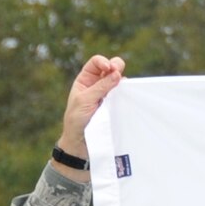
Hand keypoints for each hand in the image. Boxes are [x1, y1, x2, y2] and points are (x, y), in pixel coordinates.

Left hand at [53, 54, 126, 174]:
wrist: (81, 143)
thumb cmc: (77, 121)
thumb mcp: (85, 100)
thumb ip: (101, 87)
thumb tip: (117, 73)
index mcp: (85, 80)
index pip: (96, 63)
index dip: (103, 62)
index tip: (109, 68)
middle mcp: (97, 85)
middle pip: (110, 68)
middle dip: (116, 66)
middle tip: (118, 71)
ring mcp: (108, 96)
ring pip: (119, 82)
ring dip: (122, 81)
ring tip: (123, 86)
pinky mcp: (116, 106)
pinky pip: (124, 96)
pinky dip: (127, 93)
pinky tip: (127, 95)